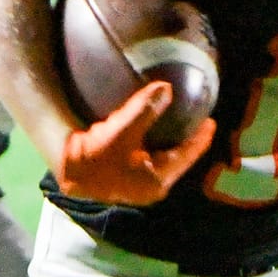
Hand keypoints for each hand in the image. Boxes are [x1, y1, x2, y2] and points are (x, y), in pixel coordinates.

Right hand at [55, 81, 215, 205]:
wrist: (66, 171)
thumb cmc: (94, 156)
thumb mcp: (121, 131)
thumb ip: (145, 110)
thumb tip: (166, 89)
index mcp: (158, 180)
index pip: (188, 155)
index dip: (201, 137)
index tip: (211, 120)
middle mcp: (152, 187)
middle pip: (178, 158)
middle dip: (186, 139)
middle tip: (196, 118)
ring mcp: (139, 186)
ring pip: (164, 158)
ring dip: (169, 141)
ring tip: (177, 123)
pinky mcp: (128, 180)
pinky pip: (150, 159)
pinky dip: (155, 144)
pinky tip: (152, 131)